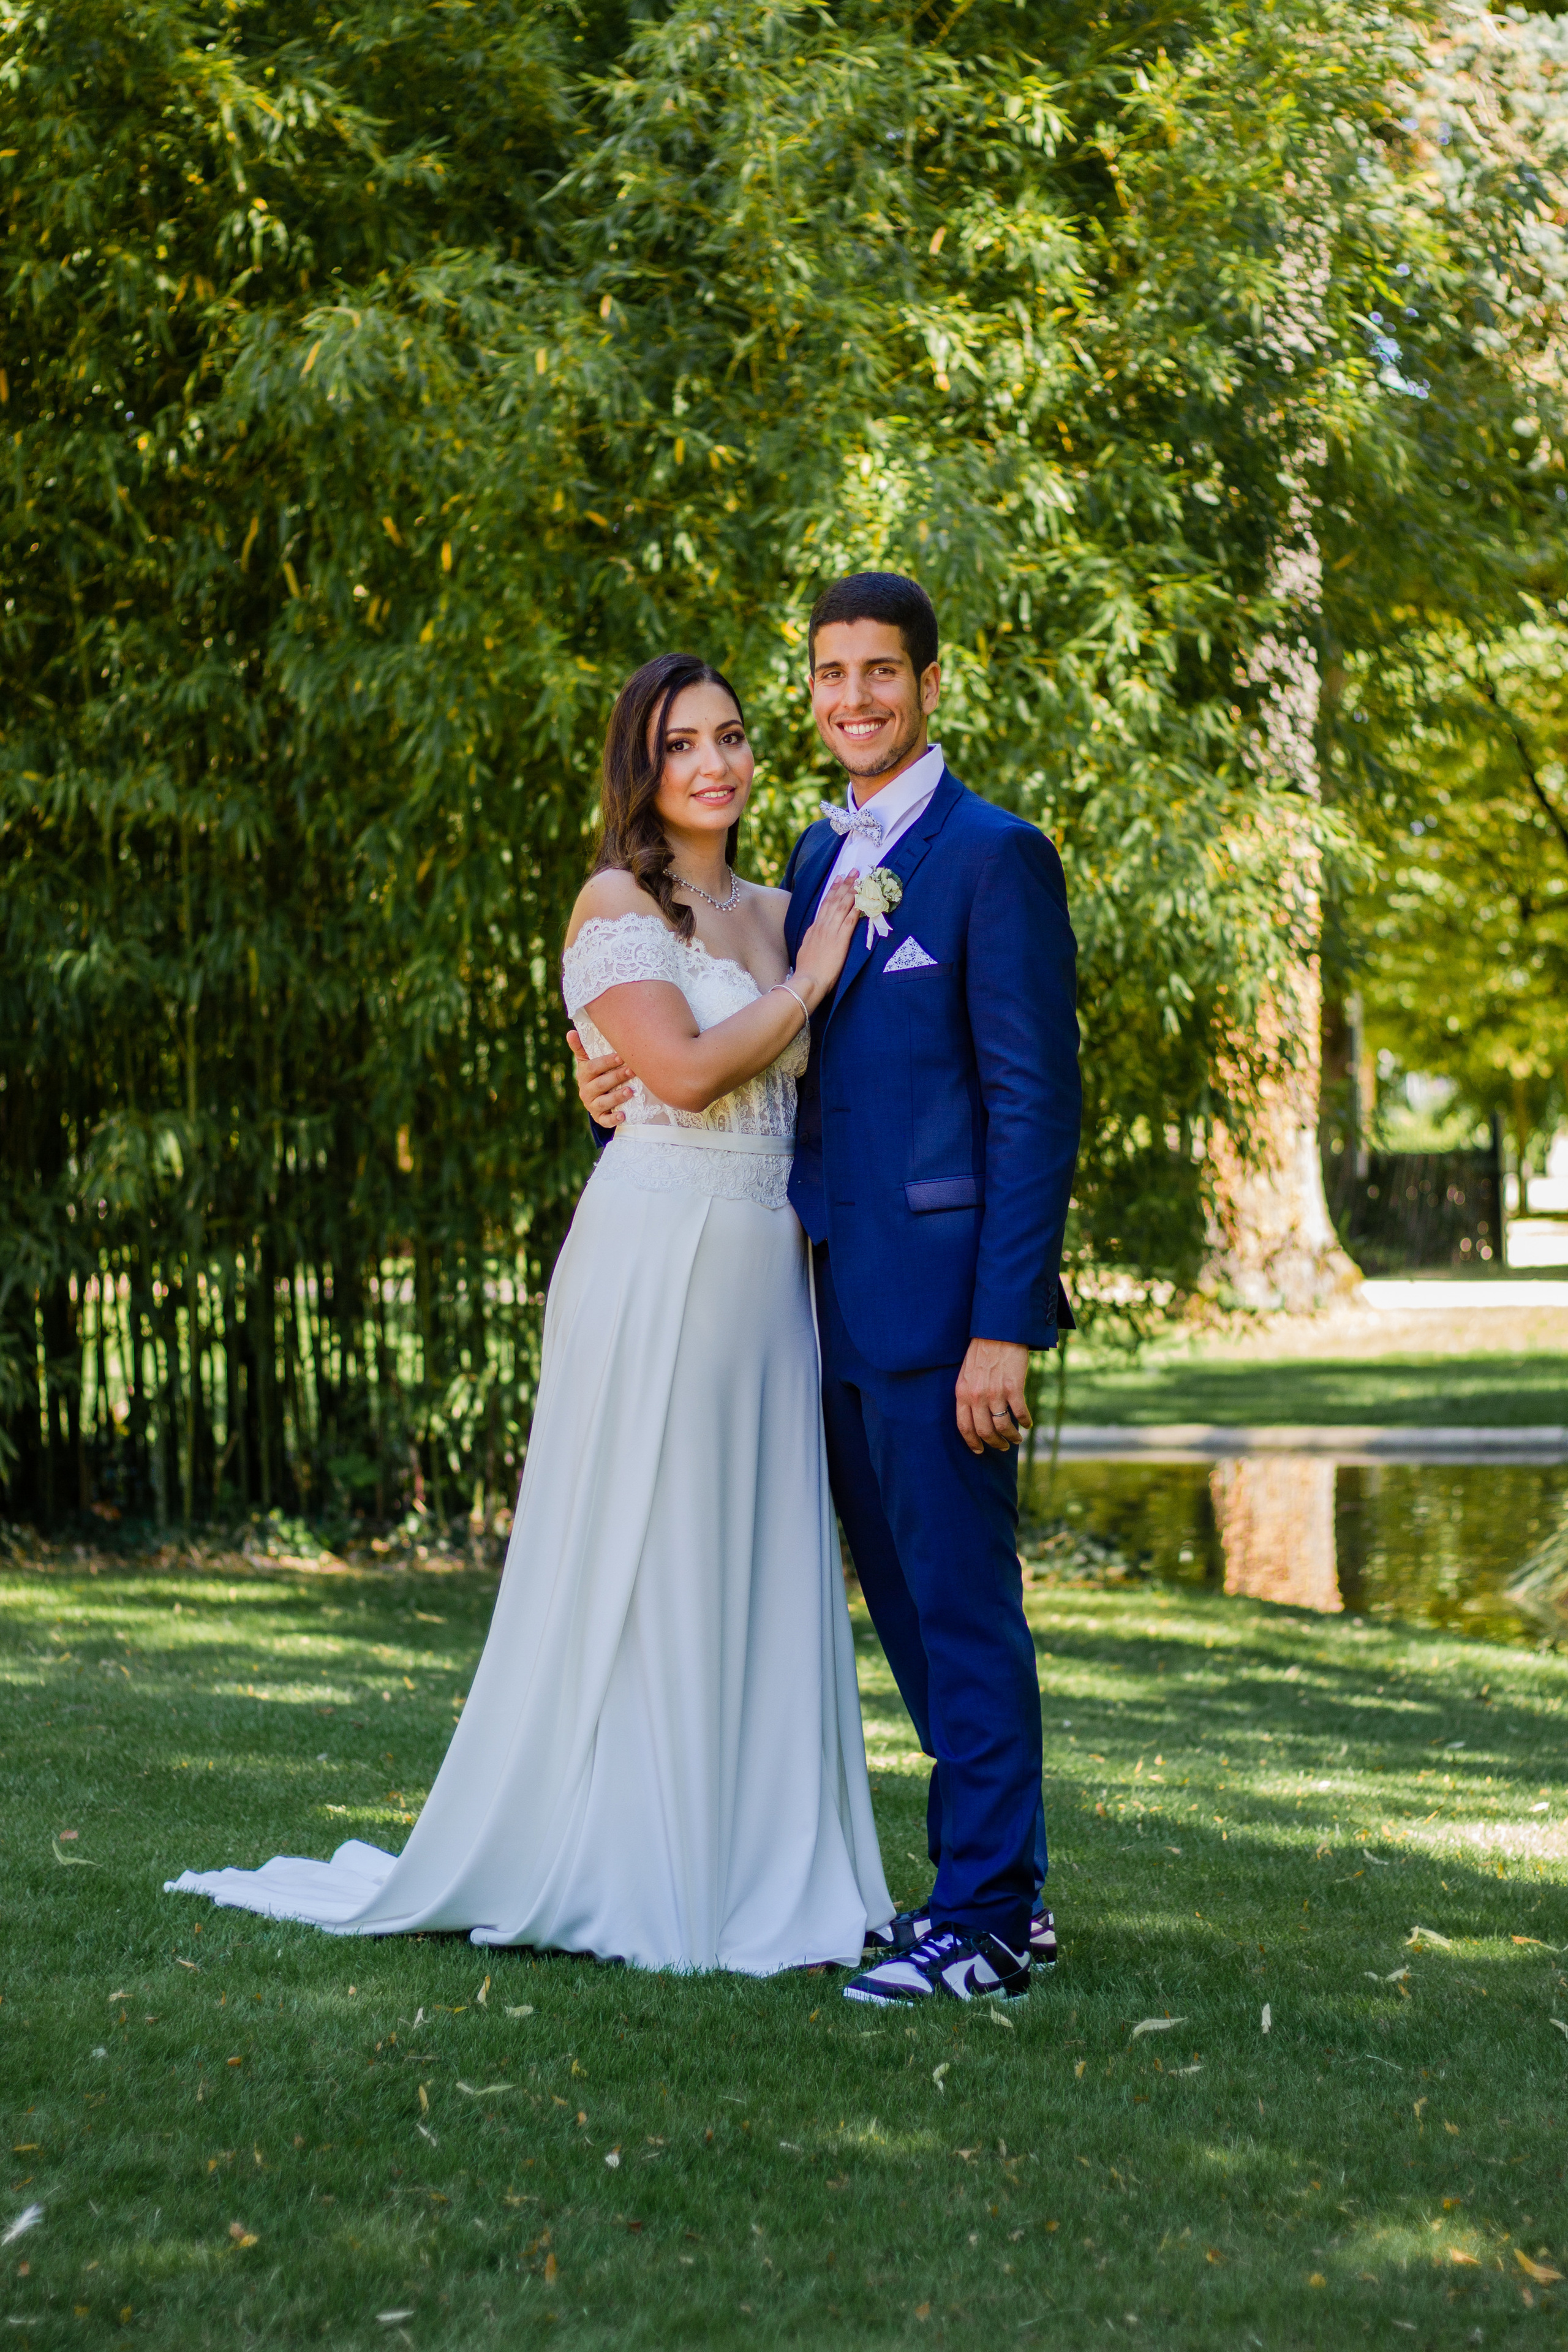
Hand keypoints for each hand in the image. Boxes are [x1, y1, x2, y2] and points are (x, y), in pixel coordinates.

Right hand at [568, 1027, 635, 1125]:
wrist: (595, 1097)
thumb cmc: (596, 1074)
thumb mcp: (587, 1061)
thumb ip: (581, 1047)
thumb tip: (571, 1032)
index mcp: (584, 1074)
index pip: (593, 1067)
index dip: (606, 1062)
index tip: (620, 1056)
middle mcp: (586, 1090)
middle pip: (601, 1084)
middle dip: (617, 1077)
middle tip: (632, 1070)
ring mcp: (592, 1105)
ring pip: (603, 1102)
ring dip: (617, 1097)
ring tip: (631, 1091)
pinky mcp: (599, 1117)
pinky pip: (605, 1120)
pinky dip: (613, 1119)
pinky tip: (623, 1116)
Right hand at [793, 874, 860, 1004]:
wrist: (808, 981)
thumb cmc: (807, 971)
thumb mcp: (806, 950)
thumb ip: (811, 940)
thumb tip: (814, 935)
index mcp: (814, 929)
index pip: (825, 905)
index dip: (832, 891)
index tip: (838, 879)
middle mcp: (822, 926)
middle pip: (834, 900)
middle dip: (844, 884)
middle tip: (853, 871)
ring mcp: (831, 932)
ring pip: (842, 906)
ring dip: (852, 891)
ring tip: (859, 879)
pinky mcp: (840, 940)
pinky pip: (850, 920)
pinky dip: (857, 908)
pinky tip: (863, 900)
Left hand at [955, 1338, 1031, 1455]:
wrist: (998, 1331)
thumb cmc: (982, 1350)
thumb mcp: (966, 1372)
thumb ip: (968, 1393)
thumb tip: (975, 1414)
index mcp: (962, 1392)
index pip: (964, 1426)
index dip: (972, 1442)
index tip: (979, 1450)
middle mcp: (976, 1395)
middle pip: (984, 1431)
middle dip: (994, 1444)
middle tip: (1002, 1447)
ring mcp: (995, 1392)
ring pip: (1002, 1426)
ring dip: (1011, 1437)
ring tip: (1016, 1439)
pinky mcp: (1013, 1387)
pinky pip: (1020, 1413)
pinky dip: (1025, 1422)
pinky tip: (1028, 1424)